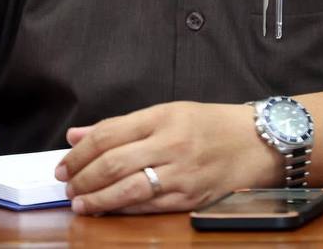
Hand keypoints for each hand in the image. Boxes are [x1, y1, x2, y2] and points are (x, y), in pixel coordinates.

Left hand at [55, 101, 277, 214]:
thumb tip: (77, 136)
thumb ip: (121, 126)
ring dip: (97, 198)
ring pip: (127, 188)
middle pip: (113, 162)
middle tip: (66, 184)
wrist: (258, 143)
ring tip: (78, 202)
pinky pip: (148, 206)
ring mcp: (181, 172)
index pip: (109, 134)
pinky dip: (122, 209)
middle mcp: (171, 143)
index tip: (64, 163)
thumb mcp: (168, 112)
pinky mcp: (189, 196)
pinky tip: (106, 209)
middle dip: (82, 177)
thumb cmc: (213, 125)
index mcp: (163, 116)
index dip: (80, 152)